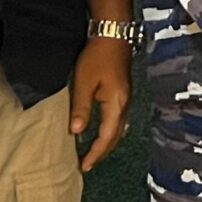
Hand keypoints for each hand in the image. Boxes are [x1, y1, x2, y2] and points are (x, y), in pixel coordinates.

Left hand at [68, 36, 132, 171]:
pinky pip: (117, 120)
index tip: (84, 167)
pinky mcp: (122, 93)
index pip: (106, 137)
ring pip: (118, 129)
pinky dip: (109, 132)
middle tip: (87, 165)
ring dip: (106, 143)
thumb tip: (77, 132)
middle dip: (101, 153)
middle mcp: (124, 105)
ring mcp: (125, 99)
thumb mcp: (84, 82)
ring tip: (92, 153)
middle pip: (115, 137)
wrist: (114, 34)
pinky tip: (100, 132)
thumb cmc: (97, 57)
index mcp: (116, 105)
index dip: (95, 154)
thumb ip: (81, 108)